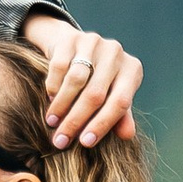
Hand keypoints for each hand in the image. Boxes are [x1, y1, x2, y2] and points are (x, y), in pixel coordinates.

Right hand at [23, 11, 143, 146]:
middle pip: (95, 94)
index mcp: (132, 69)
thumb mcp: (113, 94)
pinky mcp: (71, 38)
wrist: (76, 46)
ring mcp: (93, 42)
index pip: (120, 102)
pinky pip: (59, 67)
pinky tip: (50, 100)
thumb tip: (127, 136)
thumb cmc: (99, 79)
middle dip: (76, 121)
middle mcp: (116, 53)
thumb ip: (121, 115)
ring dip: (61, 106)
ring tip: (52, 123)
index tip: (85, 143)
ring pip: (76, 81)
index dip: (102, 125)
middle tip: (61, 140)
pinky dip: (53, 87)